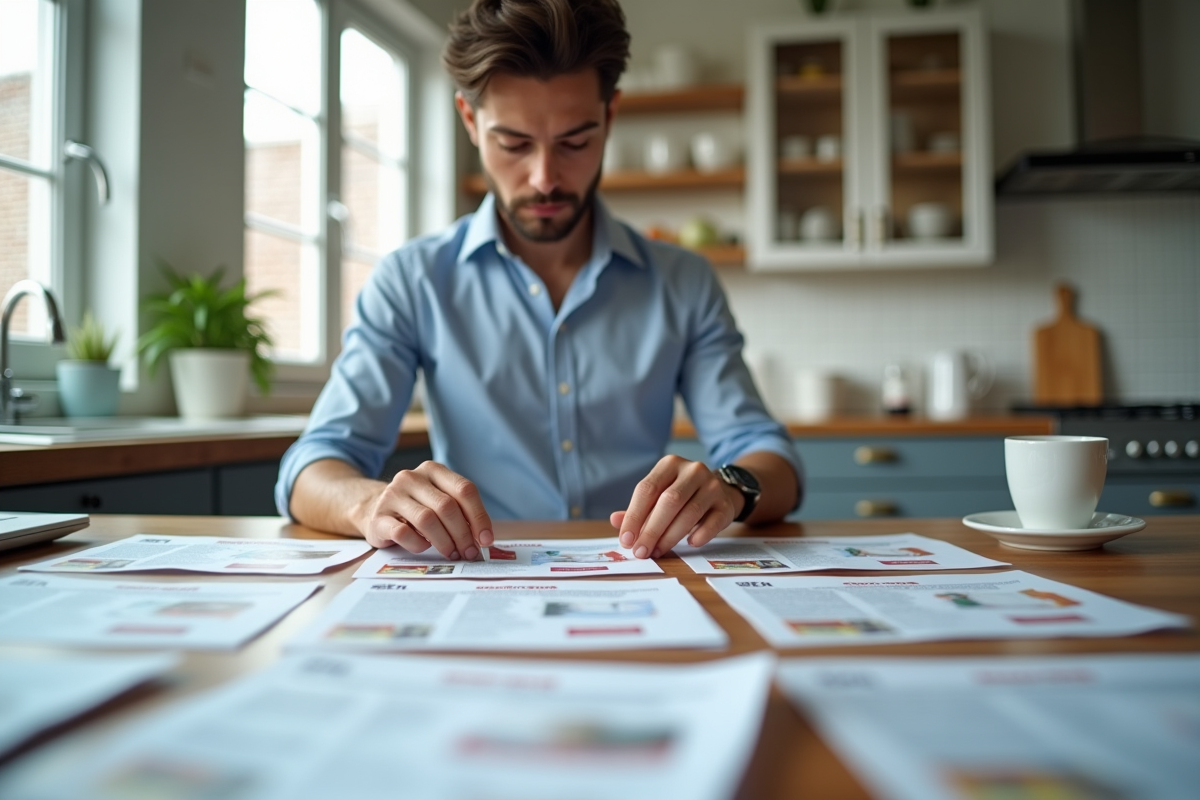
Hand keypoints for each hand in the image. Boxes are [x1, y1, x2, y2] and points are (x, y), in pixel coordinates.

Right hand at [358, 461, 493, 558]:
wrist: (372, 509)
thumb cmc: (415, 508)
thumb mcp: (438, 501)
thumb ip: (460, 512)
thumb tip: (483, 539)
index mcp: (433, 470)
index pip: (464, 489)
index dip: (479, 516)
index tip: (486, 540)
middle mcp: (412, 478)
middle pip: (447, 506)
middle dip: (463, 534)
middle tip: (469, 553)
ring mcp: (392, 495)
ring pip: (427, 519)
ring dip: (444, 542)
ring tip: (452, 553)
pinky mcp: (379, 516)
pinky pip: (403, 533)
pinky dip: (418, 544)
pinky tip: (423, 547)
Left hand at [610, 455, 739, 559]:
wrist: (720, 492)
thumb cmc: (681, 496)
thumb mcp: (658, 496)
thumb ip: (638, 509)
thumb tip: (615, 520)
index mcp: (669, 464)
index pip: (647, 489)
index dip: (634, 515)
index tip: (626, 540)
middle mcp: (692, 470)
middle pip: (668, 501)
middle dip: (651, 530)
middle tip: (641, 551)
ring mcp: (712, 485)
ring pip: (689, 512)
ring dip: (671, 536)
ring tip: (658, 552)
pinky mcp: (726, 503)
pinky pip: (713, 522)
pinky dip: (701, 534)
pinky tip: (690, 543)